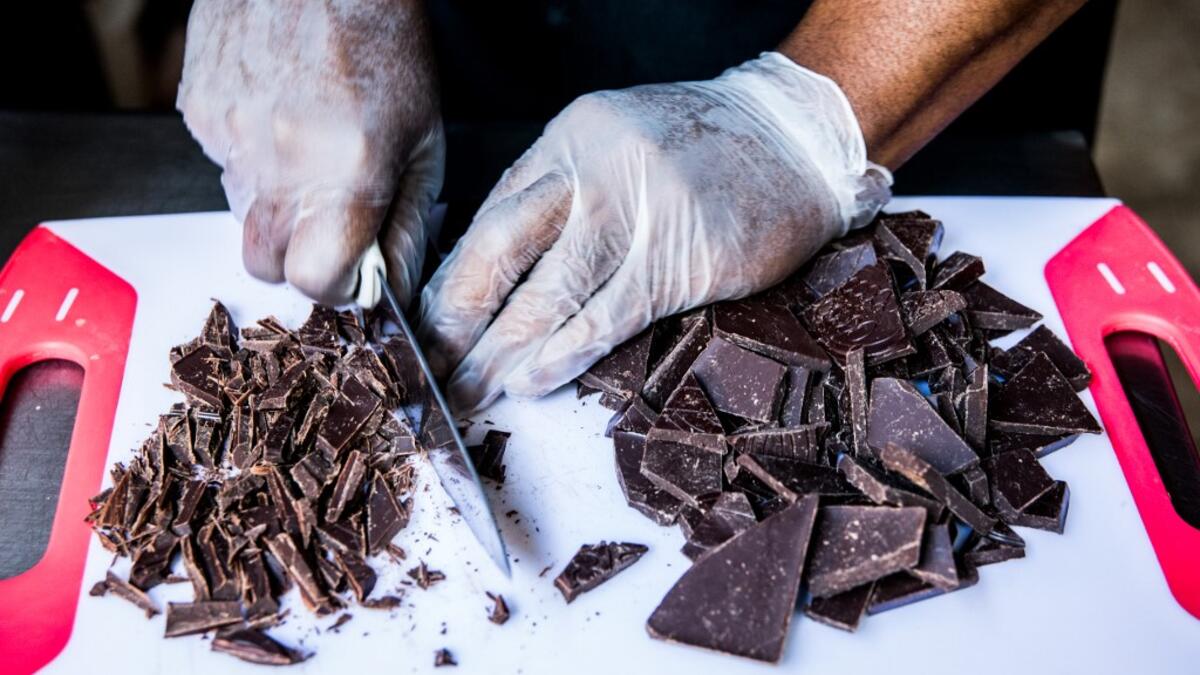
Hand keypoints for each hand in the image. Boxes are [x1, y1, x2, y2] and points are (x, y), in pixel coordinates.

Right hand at [177, 0, 442, 306]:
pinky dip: (252, 158)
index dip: (336, 284)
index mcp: (347, 174)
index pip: (315, 281)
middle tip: (331, 213)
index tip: (353, 268)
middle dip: (300, 255)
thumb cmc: (384, 44)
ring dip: (276, 203)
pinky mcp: (200, 111)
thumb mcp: (425, 144)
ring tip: (309, 148)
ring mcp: (230, 136)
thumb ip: (407, 226)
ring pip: (242, 216)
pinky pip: (221, 166)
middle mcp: (280, 162)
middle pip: (267, 264)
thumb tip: (393, 290)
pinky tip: (280, 116)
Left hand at [417, 52, 891, 412]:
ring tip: (467, 393)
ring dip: (498, 352)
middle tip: (426, 370)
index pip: (488, 217)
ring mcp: (637, 211)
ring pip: (547, 291)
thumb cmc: (706, 150)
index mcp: (568, 141)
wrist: (797, 136)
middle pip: (499, 248)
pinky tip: (529, 381)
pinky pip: (607, 313)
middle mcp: (592, 169)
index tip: (424, 327)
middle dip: (455, 318)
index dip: (450, 279)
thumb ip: (561, 197)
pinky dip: (563, 352)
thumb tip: (501, 274)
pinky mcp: (682, 257)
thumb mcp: (615, 146)